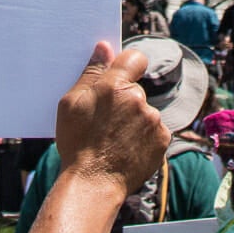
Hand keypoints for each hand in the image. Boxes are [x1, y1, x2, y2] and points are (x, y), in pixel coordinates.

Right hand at [54, 41, 165, 202]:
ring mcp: (153, 121)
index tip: (119, 75)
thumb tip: (104, 48)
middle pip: (135, 89)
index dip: (127, 65)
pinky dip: (143, 137)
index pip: (134, 58)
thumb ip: (91, 73)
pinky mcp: (162, 140)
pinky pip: (154, 130)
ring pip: (144, 112)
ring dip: (133, 120)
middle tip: (105, 119)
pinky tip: (125, 148)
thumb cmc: (76, 143)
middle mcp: (139, 100)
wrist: (92, 184)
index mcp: (115, 86)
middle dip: (123, 99)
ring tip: (113, 139)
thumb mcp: (71, 103)